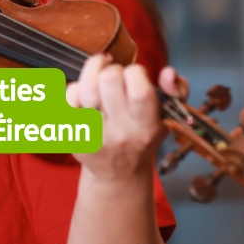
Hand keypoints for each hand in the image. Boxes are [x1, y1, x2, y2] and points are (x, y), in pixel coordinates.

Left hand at [66, 55, 183, 181]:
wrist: (118, 174)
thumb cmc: (142, 138)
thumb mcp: (168, 117)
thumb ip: (177, 91)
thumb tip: (168, 72)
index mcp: (146, 127)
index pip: (140, 91)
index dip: (135, 72)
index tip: (134, 75)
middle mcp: (120, 132)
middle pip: (109, 80)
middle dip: (112, 69)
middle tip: (115, 76)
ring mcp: (94, 135)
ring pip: (85, 88)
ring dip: (91, 73)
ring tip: (98, 75)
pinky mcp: (72, 135)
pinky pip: (67, 99)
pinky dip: (74, 88)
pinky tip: (84, 91)